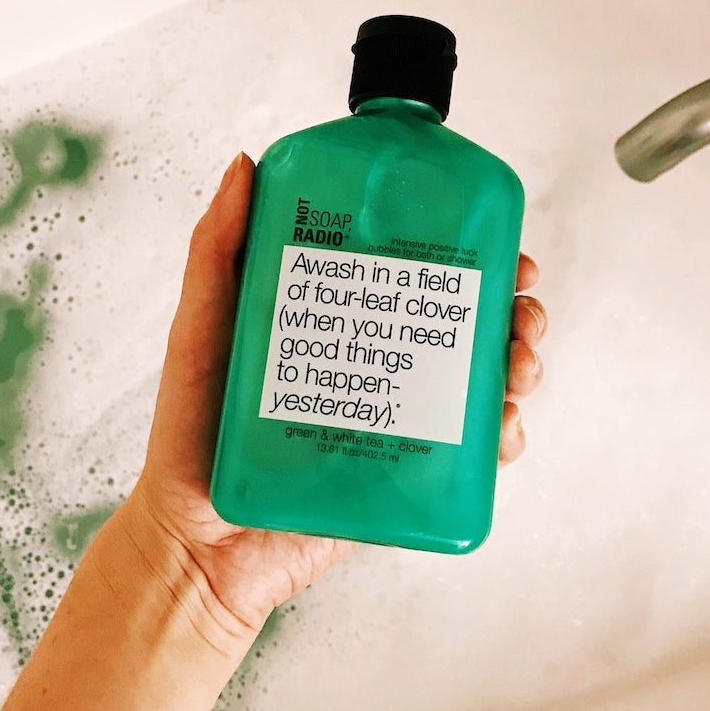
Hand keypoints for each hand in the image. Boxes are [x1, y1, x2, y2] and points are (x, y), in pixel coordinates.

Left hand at [127, 153, 545, 635]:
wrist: (198, 545)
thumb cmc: (188, 436)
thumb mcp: (200, 329)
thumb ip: (216, 250)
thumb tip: (245, 164)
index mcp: (335, 320)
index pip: (410, 271)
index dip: (466, 250)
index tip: (496, 241)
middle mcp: (371, 362)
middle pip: (460, 322)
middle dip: (511, 309)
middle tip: (521, 308)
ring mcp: (389, 418)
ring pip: (475, 381)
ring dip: (516, 365)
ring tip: (518, 367)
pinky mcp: (400, 475)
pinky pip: (467, 452)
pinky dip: (501, 436)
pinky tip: (503, 429)